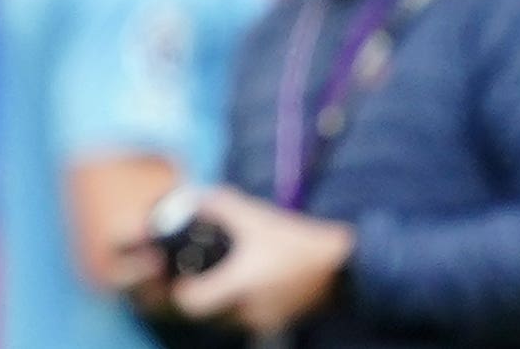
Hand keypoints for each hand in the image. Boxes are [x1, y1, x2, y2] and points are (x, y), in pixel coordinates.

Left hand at [168, 188, 354, 334]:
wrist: (340, 267)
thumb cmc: (296, 242)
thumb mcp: (256, 217)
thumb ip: (221, 205)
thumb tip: (195, 197)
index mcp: (239, 286)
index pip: (192, 305)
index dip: (180, 292)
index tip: (181, 275)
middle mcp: (247, 311)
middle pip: (207, 315)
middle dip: (198, 296)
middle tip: (194, 274)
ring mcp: (263, 321)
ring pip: (226, 319)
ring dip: (218, 303)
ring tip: (218, 276)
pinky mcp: (277, 322)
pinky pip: (246, 318)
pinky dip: (238, 305)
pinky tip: (243, 284)